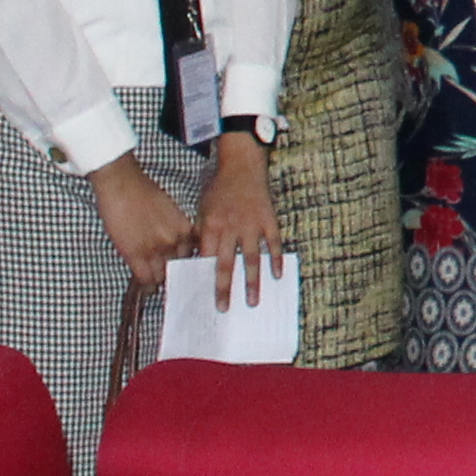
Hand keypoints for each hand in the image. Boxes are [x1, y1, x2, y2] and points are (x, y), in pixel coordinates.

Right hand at [88, 154, 193, 288]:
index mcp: (185, 229)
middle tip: (175, 284)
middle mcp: (174, 241)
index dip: (189, 266)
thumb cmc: (144, 191)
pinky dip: (147, 286)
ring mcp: (154, 249)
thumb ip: (176, 229)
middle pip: (180, 269)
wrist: (122, 182)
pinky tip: (147, 288)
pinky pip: (145, 279)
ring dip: (160, 281)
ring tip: (158, 285)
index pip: (193, 257)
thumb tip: (177, 245)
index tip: (188, 273)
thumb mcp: (170, 210)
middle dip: (177, 277)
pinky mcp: (134, 254)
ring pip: (162, 277)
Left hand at [193, 137, 283, 299]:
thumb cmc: (219, 190)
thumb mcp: (202, 211)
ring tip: (253, 301)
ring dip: (252, 282)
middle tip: (224, 309)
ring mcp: (251, 225)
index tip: (202, 298)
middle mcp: (230, 228)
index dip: (203, 279)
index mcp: (211, 226)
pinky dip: (276, 260)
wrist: (241, 166)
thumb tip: (198, 262)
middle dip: (224, 289)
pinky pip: (273, 244)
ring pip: (252, 259)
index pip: (205, 260)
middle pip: (227, 265)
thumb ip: (201, 235)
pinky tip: (277, 276)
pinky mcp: (268, 220)